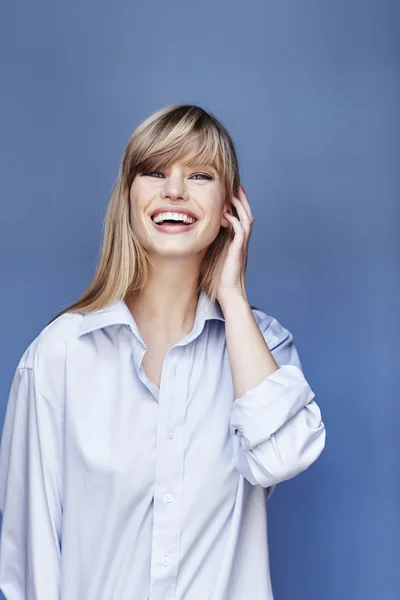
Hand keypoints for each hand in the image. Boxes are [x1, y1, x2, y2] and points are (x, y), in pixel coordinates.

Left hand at [216, 185, 253, 304]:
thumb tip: (196, 235)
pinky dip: (235, 221)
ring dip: (240, 206)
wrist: (228, 294)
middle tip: (237, 186)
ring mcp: (241, 246)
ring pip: (246, 220)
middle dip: (242, 200)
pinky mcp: (238, 251)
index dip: (238, 205)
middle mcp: (241, 242)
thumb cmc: (219, 278)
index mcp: (236, 242)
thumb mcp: (212, 256)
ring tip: (233, 194)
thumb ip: (210, 244)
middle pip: (246, 214)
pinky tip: (226, 214)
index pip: (240, 218)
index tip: (231, 192)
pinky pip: (240, 232)